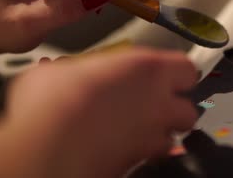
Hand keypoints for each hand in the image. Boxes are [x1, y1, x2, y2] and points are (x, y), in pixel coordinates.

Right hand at [0, 46, 198, 177]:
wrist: (44, 151)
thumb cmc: (52, 101)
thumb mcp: (58, 71)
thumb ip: (79, 70)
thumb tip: (67, 73)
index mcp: (148, 69)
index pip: (186, 68)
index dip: (176, 73)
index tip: (160, 74)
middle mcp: (159, 103)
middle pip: (189, 108)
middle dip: (174, 109)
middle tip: (150, 105)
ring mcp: (152, 138)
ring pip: (173, 136)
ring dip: (160, 133)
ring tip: (135, 129)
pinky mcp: (140, 164)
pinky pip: (150, 157)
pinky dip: (141, 153)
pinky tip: (119, 148)